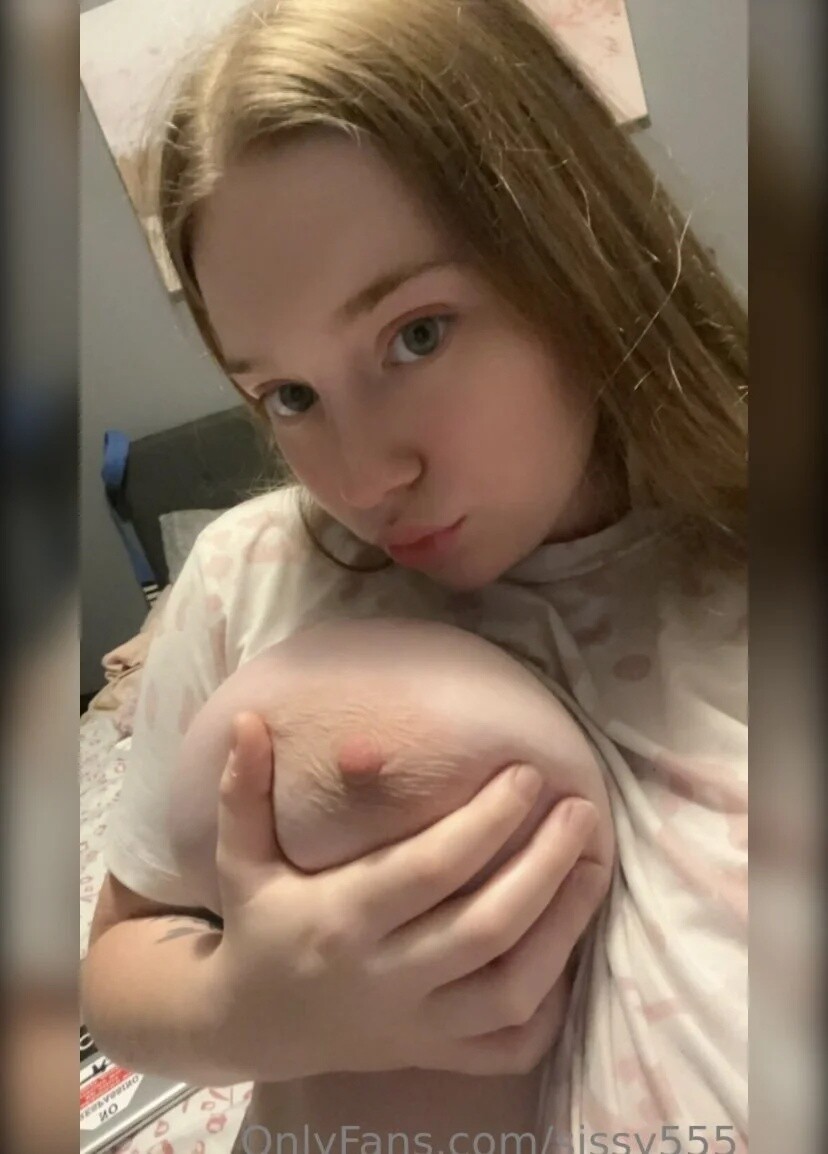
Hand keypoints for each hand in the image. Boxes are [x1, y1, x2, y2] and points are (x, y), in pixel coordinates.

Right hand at [208, 713, 608, 1080]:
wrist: (252, 1028)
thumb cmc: (257, 928)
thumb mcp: (242, 860)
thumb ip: (244, 792)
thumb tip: (248, 720)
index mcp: (340, 919)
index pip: (429, 869)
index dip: (486, 821)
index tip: (528, 773)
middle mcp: (385, 977)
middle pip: (485, 926)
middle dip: (545, 866)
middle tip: (581, 811)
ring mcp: (416, 1025)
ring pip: (510, 989)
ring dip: (564, 928)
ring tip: (596, 866)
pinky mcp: (435, 1055)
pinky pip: (509, 1046)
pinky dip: (549, 1006)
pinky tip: (569, 950)